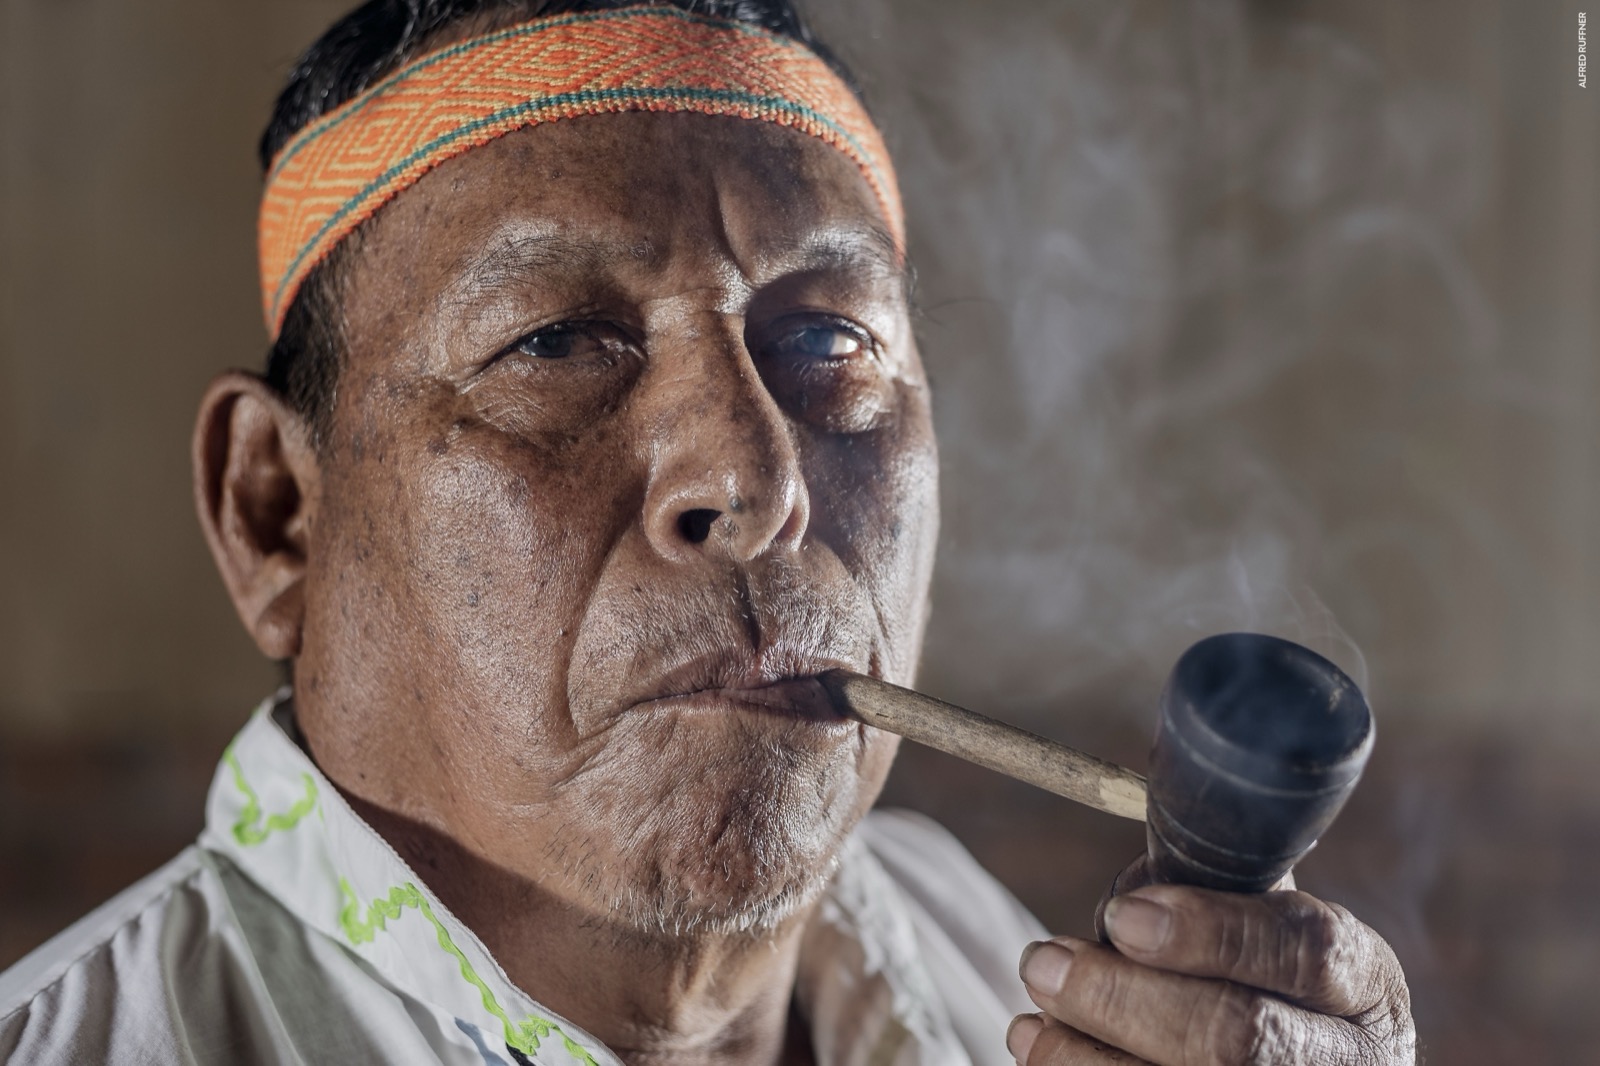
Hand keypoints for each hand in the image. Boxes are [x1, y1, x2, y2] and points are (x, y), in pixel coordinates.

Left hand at [1007, 858, 1414, 1064]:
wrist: (1310, 1065)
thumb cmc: (1272, 982)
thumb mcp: (1278, 929)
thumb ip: (1217, 896)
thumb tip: (1130, 887)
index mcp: (1363, 984)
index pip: (1304, 950)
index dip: (1210, 932)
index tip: (1122, 915)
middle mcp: (1350, 1061)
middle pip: (1234, 1037)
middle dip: (1121, 998)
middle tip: (1043, 962)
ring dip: (1085, 1054)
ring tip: (1028, 1024)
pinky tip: (1045, 1056)